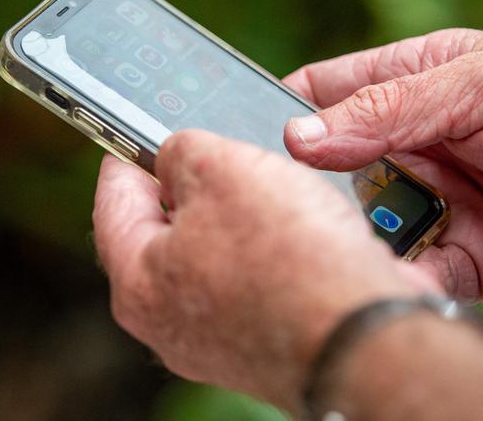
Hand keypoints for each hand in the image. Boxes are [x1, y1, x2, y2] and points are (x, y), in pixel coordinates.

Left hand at [93, 131, 437, 413]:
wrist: (368, 333)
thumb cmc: (292, 258)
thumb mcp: (222, 169)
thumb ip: (181, 151)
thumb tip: (177, 157)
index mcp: (141, 283)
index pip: (114, 204)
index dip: (125, 159)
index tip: (137, 140)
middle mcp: (174, 323)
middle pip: (166, 236)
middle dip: (188, 191)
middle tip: (211, 156)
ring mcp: (223, 340)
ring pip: (217, 259)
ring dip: (236, 222)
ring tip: (268, 191)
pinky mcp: (268, 343)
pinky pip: (255, 282)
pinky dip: (269, 253)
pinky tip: (298, 233)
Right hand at [283, 29, 482, 308]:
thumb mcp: (476, 86)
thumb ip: (388, 109)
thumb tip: (300, 134)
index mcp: (410, 89)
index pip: (325, 95)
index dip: (284, 115)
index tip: (246, 145)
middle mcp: (415, 149)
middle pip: (335, 172)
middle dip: (311, 194)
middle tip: (283, 214)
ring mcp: (435, 205)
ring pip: (367, 229)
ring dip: (354, 242)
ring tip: (332, 252)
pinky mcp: (462, 258)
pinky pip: (413, 274)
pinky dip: (399, 281)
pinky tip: (388, 284)